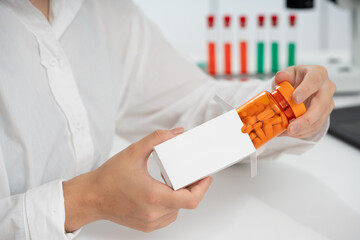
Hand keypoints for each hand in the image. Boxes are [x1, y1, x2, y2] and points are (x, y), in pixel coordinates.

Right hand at [63, 128, 212, 232]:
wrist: (91, 197)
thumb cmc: (108, 179)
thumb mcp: (134, 152)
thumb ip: (157, 139)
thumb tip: (176, 133)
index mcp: (152, 196)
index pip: (190, 199)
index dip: (202, 187)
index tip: (205, 177)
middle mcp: (153, 213)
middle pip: (186, 204)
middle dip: (192, 188)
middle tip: (191, 175)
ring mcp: (150, 222)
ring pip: (178, 210)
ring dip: (181, 197)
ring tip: (176, 182)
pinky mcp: (147, 226)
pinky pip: (168, 216)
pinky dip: (171, 205)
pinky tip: (164, 193)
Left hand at [273, 65, 335, 137]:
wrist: (301, 86)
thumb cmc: (297, 79)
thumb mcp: (288, 73)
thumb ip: (284, 75)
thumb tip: (280, 77)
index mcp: (318, 74)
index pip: (314, 81)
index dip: (305, 90)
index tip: (295, 99)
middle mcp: (326, 88)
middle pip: (321, 105)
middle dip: (306, 118)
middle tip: (291, 127)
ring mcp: (327, 103)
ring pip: (319, 119)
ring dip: (303, 128)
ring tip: (288, 132)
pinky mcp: (324, 115)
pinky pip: (316, 126)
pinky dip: (303, 132)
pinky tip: (291, 133)